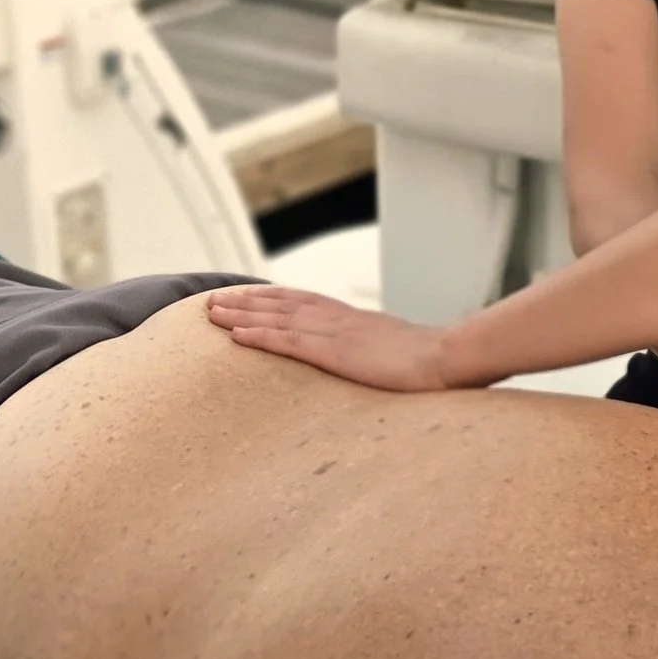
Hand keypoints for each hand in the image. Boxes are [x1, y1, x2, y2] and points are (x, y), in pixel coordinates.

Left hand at [205, 284, 456, 391]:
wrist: (446, 358)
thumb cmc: (432, 362)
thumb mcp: (400, 351)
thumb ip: (380, 351)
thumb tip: (377, 361)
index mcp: (353, 320)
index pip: (303, 301)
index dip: (271, 298)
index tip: (246, 296)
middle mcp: (337, 319)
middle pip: (281, 304)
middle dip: (246, 302)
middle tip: (213, 300)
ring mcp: (334, 333)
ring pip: (276, 318)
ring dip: (241, 314)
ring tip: (211, 312)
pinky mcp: (333, 353)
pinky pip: (287, 342)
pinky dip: (258, 336)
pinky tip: (235, 336)